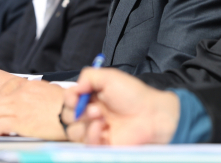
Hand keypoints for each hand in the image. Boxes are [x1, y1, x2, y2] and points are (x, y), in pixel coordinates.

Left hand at [0, 79, 67, 139]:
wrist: (73, 115)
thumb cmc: (68, 106)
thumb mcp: (50, 91)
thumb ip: (37, 92)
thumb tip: (33, 98)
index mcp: (28, 85)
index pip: (2, 89)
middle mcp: (20, 93)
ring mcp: (18, 106)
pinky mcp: (18, 121)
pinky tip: (0, 132)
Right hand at [61, 68, 179, 144]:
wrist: (151, 113)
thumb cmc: (133, 94)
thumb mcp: (109, 77)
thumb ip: (88, 76)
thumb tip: (75, 87)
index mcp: (92, 97)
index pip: (69, 100)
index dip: (69, 98)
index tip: (76, 96)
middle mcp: (91, 114)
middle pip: (69, 117)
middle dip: (76, 111)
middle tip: (93, 107)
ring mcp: (96, 130)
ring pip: (74, 132)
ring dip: (84, 122)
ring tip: (100, 115)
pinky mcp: (102, 144)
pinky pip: (87, 143)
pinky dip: (90, 134)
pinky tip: (101, 126)